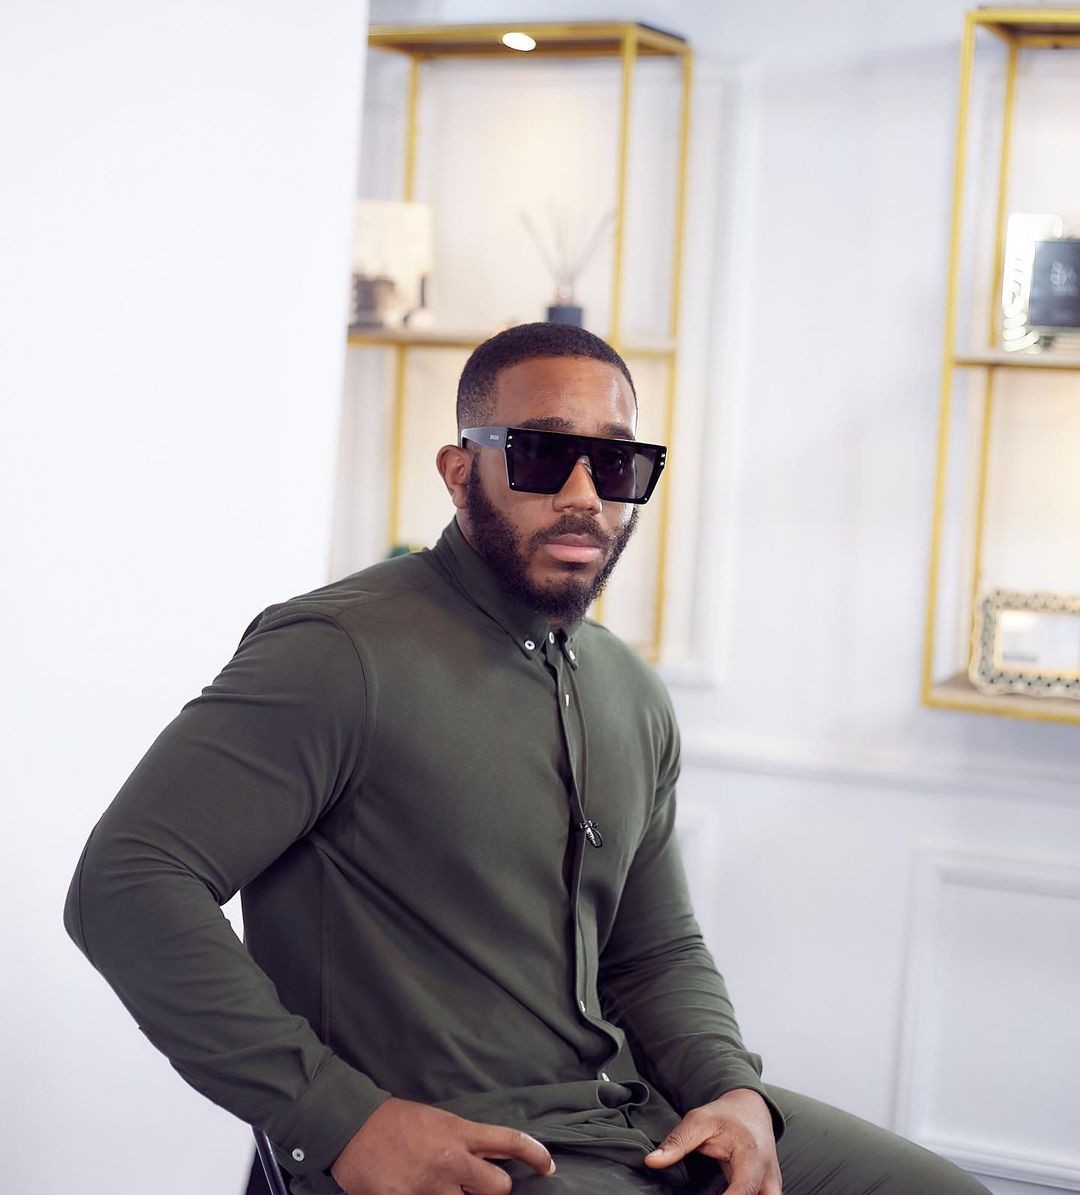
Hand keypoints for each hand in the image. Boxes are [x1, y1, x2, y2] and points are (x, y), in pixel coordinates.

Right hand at [330, 1096, 555, 1194]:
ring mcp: (430, 1186)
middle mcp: (451, 1161)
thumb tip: (489, 1157)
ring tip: (443, 1186)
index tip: (549, 1165)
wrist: (353, 1128)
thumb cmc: (395, 1122)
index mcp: (458, 1133)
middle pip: (498, 1187)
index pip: (510, 1141)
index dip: (536, 1154)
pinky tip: (420, 1191)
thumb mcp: (437, 1121)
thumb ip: (464, 1141)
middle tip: (480, 1186)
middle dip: (494, 1189)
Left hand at [643, 1088, 780, 1194]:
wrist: (751, 1109)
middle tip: (708, 1193)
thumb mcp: (699, 1121)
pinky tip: (719, 1194)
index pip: (744, 1190)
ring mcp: (771, 1187)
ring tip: (711, 1191)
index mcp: (753, 1157)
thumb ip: (678, 1142)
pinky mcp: (767, 1193)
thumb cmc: (726, 1115)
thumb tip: (652, 1161)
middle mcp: (768, 1176)